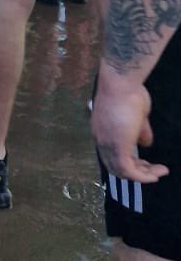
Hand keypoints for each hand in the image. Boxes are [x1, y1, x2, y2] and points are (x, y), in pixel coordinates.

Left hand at [93, 65, 167, 182]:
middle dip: (136, 171)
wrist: (121, 84)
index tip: (144, 162)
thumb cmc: (128, 93)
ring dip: (142, 175)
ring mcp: (108, 144)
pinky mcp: (118, 148)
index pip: (111, 154)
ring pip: (122, 171)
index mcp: (102, 131)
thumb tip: (145, 143)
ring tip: (159, 173)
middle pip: (115, 166)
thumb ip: (140, 131)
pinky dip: (142, 177)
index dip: (128, 161)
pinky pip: (129, 171)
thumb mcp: (137, 115)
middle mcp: (101, 140)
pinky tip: (155, 175)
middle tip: (152, 171)